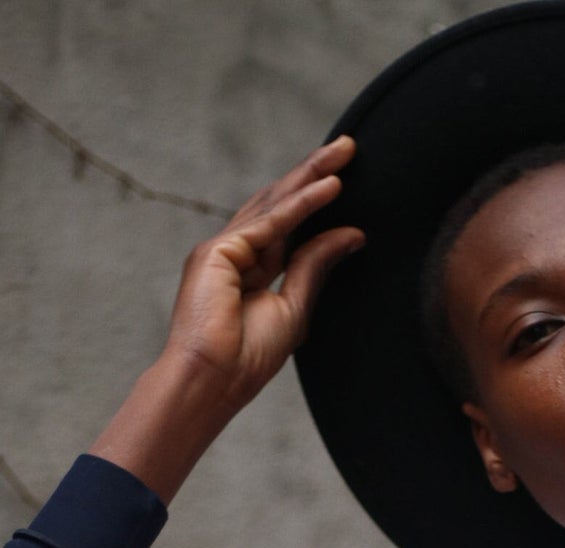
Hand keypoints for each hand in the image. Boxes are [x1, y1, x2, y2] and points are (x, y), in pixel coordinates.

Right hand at [161, 135, 362, 407]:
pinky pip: (270, 222)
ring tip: (344, 154)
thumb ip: (315, 267)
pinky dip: (302, 205)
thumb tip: (352, 235)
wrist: (211, 382)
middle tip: (348, 147)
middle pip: (279, 203)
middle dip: (313, 173)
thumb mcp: (293, 308)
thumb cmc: (246, 359)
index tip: (346, 180)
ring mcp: (223, 249)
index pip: (287, 225)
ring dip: (310, 176)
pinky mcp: (219, 252)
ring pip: (274, 203)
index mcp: (249, 270)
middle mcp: (234, 252)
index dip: (315, 201)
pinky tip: (331, 188)